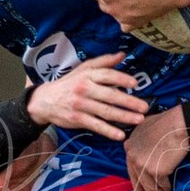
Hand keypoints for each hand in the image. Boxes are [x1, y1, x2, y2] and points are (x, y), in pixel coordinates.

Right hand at [26, 52, 148, 139]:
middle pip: (109, 95)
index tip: (135, 84)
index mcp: (87, 75)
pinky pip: (96, 125)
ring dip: (124, 117)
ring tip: (139, 120)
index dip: (121, 79)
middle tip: (145, 107)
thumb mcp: (83, 69)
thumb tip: (122, 55)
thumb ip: (103, 62)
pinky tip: (120, 135)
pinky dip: (108, 131)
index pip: (106, 75)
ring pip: (105, 111)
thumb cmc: (69, 83)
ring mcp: (80, 105)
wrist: (45, 100)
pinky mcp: (77, 119)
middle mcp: (84, 88)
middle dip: (128, 102)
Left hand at [124, 105, 189, 190]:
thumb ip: (142, 139)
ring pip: (150, 184)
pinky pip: (161, 184)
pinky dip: (166, 189)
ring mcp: (143, 164)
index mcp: (129, 145)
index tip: (139, 189)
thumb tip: (145, 148)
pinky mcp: (155, 171)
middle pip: (139, 178)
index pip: (131, 167)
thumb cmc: (167, 123)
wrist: (179, 125)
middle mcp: (132, 156)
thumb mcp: (146, 127)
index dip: (136, 179)